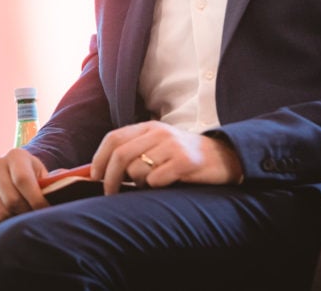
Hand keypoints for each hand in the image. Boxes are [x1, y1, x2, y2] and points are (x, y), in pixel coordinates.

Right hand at [0, 148, 49, 228]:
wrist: (12, 179)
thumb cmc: (34, 180)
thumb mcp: (44, 175)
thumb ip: (56, 179)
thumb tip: (66, 179)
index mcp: (16, 156)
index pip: (23, 180)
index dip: (36, 200)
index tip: (46, 212)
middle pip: (11, 199)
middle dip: (26, 213)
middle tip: (35, 219)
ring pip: (0, 212)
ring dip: (14, 221)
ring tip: (24, 220)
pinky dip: (1, 227)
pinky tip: (10, 223)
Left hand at [91, 121, 242, 190]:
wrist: (225, 157)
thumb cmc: (184, 157)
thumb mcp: (159, 146)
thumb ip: (134, 152)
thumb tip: (101, 171)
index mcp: (149, 127)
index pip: (113, 138)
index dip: (99, 158)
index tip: (94, 176)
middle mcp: (159, 133)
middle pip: (120, 154)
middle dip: (110, 178)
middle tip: (109, 193)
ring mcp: (172, 146)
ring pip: (137, 169)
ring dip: (137, 183)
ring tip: (149, 184)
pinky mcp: (184, 162)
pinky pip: (156, 179)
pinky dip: (154, 187)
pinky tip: (165, 184)